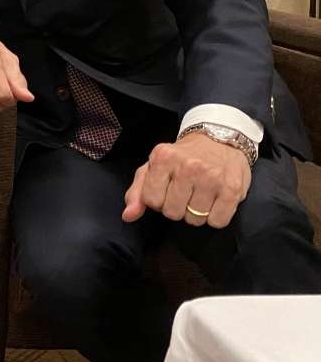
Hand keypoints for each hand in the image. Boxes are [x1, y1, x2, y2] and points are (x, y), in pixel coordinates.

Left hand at [122, 133, 250, 228]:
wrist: (219, 140)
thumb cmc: (182, 157)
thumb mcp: (154, 166)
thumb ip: (137, 191)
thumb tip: (128, 216)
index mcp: (163, 158)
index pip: (151, 200)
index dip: (158, 200)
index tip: (166, 189)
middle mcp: (188, 166)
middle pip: (172, 213)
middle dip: (176, 207)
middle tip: (184, 192)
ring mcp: (211, 178)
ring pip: (195, 219)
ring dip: (196, 213)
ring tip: (200, 195)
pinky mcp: (232, 189)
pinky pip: (217, 222)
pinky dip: (215, 217)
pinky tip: (214, 201)